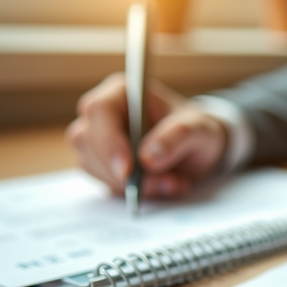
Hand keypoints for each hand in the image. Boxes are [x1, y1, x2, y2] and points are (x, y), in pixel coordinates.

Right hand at [66, 73, 227, 197]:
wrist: (198, 151)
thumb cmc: (196, 130)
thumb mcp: (200, 130)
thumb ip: (177, 137)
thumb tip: (148, 158)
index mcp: (122, 93)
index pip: (99, 111)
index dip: (108, 141)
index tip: (128, 170)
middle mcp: (103, 115)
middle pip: (86, 141)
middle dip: (120, 171)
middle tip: (163, 184)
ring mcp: (98, 141)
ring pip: (91, 166)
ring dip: (130, 185)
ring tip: (172, 183)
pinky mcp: (101, 166)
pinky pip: (104, 183)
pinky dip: (132, 193)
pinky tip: (162, 188)